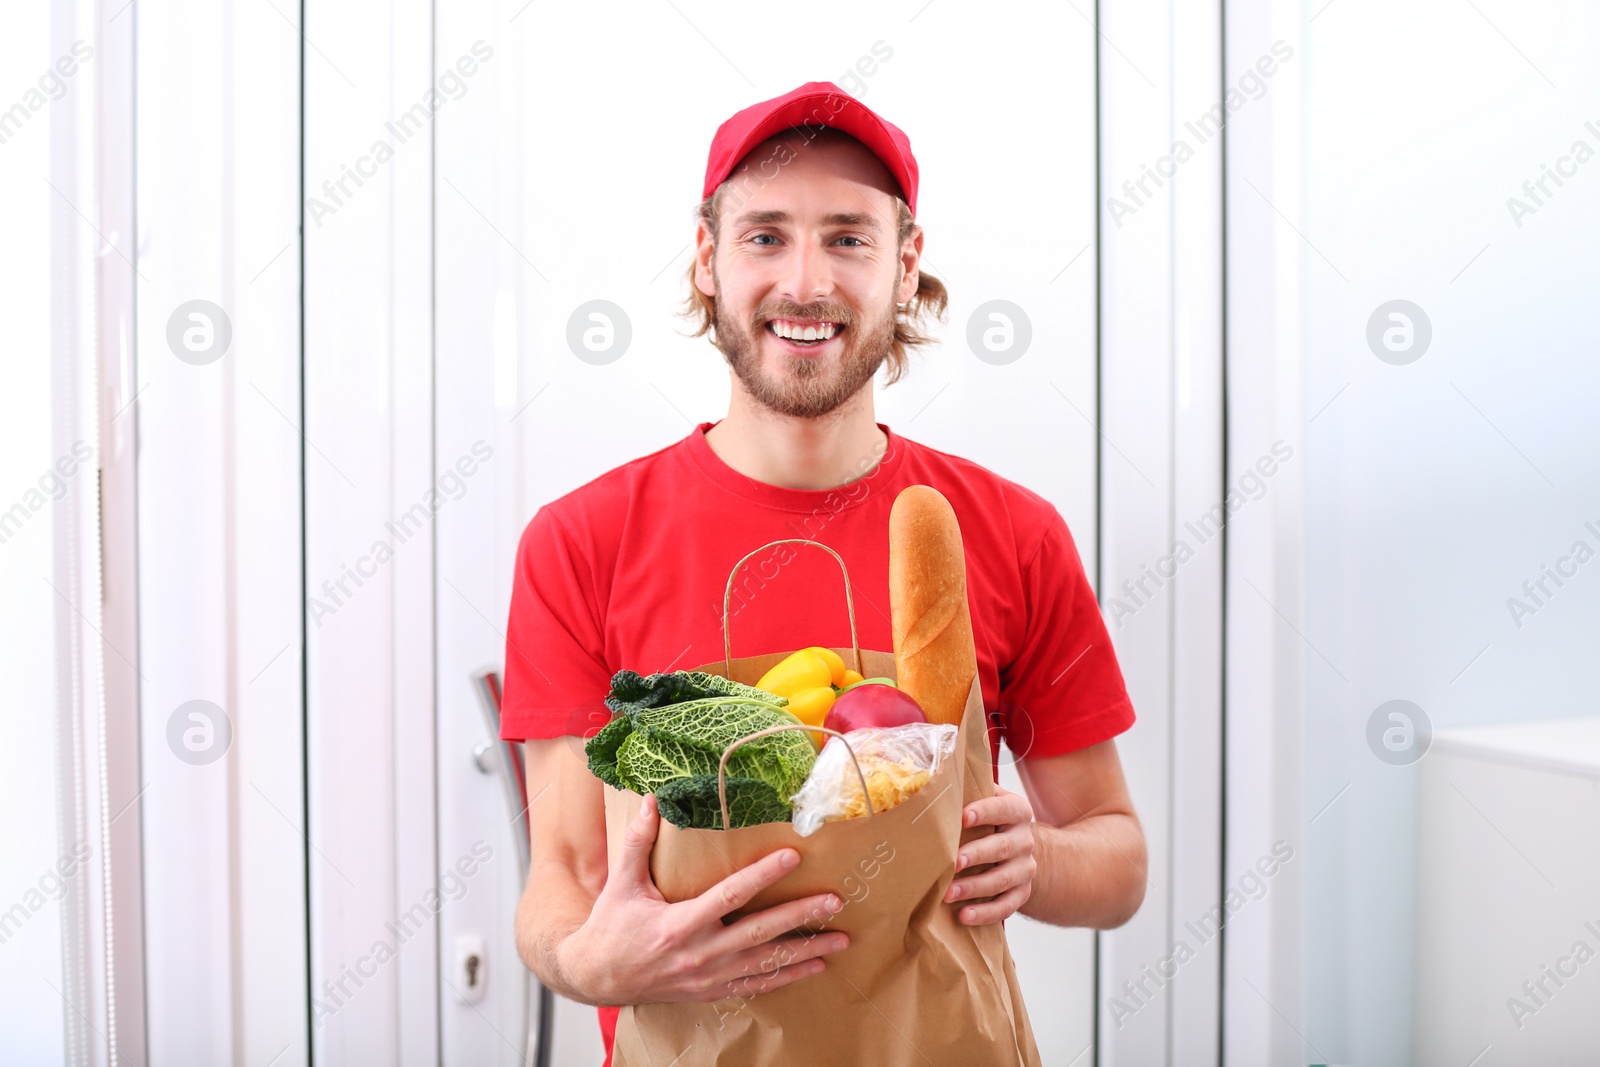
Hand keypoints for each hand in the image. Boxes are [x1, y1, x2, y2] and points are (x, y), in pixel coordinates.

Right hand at [562, 793, 849, 1004]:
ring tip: (840, 941)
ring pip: (765, 964)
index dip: (762, 876)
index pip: (729, 896)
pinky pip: (756, 985)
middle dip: (800, 917)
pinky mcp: (712, 991)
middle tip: (834, 901)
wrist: (597, 977)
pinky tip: (814, 967)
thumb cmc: (611, 928)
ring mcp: (708, 977)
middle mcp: (699, 954)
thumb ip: (637, 842)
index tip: (792, 856)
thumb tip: (650, 799)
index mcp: (678, 925)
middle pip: (759, 934)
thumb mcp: (621, 884)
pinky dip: (787, 978)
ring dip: (805, 952)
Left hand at [944, 785, 1035, 924]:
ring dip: (974, 887)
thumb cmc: (988, 821)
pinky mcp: (1023, 893)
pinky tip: (964, 916)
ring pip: (1003, 879)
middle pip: (1003, 847)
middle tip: (952, 862)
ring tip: (948, 893)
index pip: (1004, 808)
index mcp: (1016, 811)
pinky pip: (1007, 906)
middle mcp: (1024, 839)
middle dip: (976, 855)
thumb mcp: (984, 800)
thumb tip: (928, 779)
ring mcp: (1026, 868)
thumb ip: (967, 791)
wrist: (1018, 849)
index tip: (963, 816)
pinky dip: (986, 913)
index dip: (985, 811)